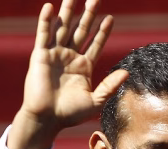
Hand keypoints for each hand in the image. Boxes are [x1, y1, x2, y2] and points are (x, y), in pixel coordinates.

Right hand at [8, 0, 128, 148]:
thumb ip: (110, 86)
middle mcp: (69, 57)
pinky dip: (46, 21)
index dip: (102, 31)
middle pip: (81, 31)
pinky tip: (50, 7)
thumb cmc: (70, 114)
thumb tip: (127, 73)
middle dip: (88, 15)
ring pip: (63, 28)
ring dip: (68, 12)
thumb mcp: (96, 100)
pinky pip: (43, 34)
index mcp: (84, 67)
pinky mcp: (40, 56)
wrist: (47, 119)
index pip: (95, 43)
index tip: (110, 18)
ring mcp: (55, 54)